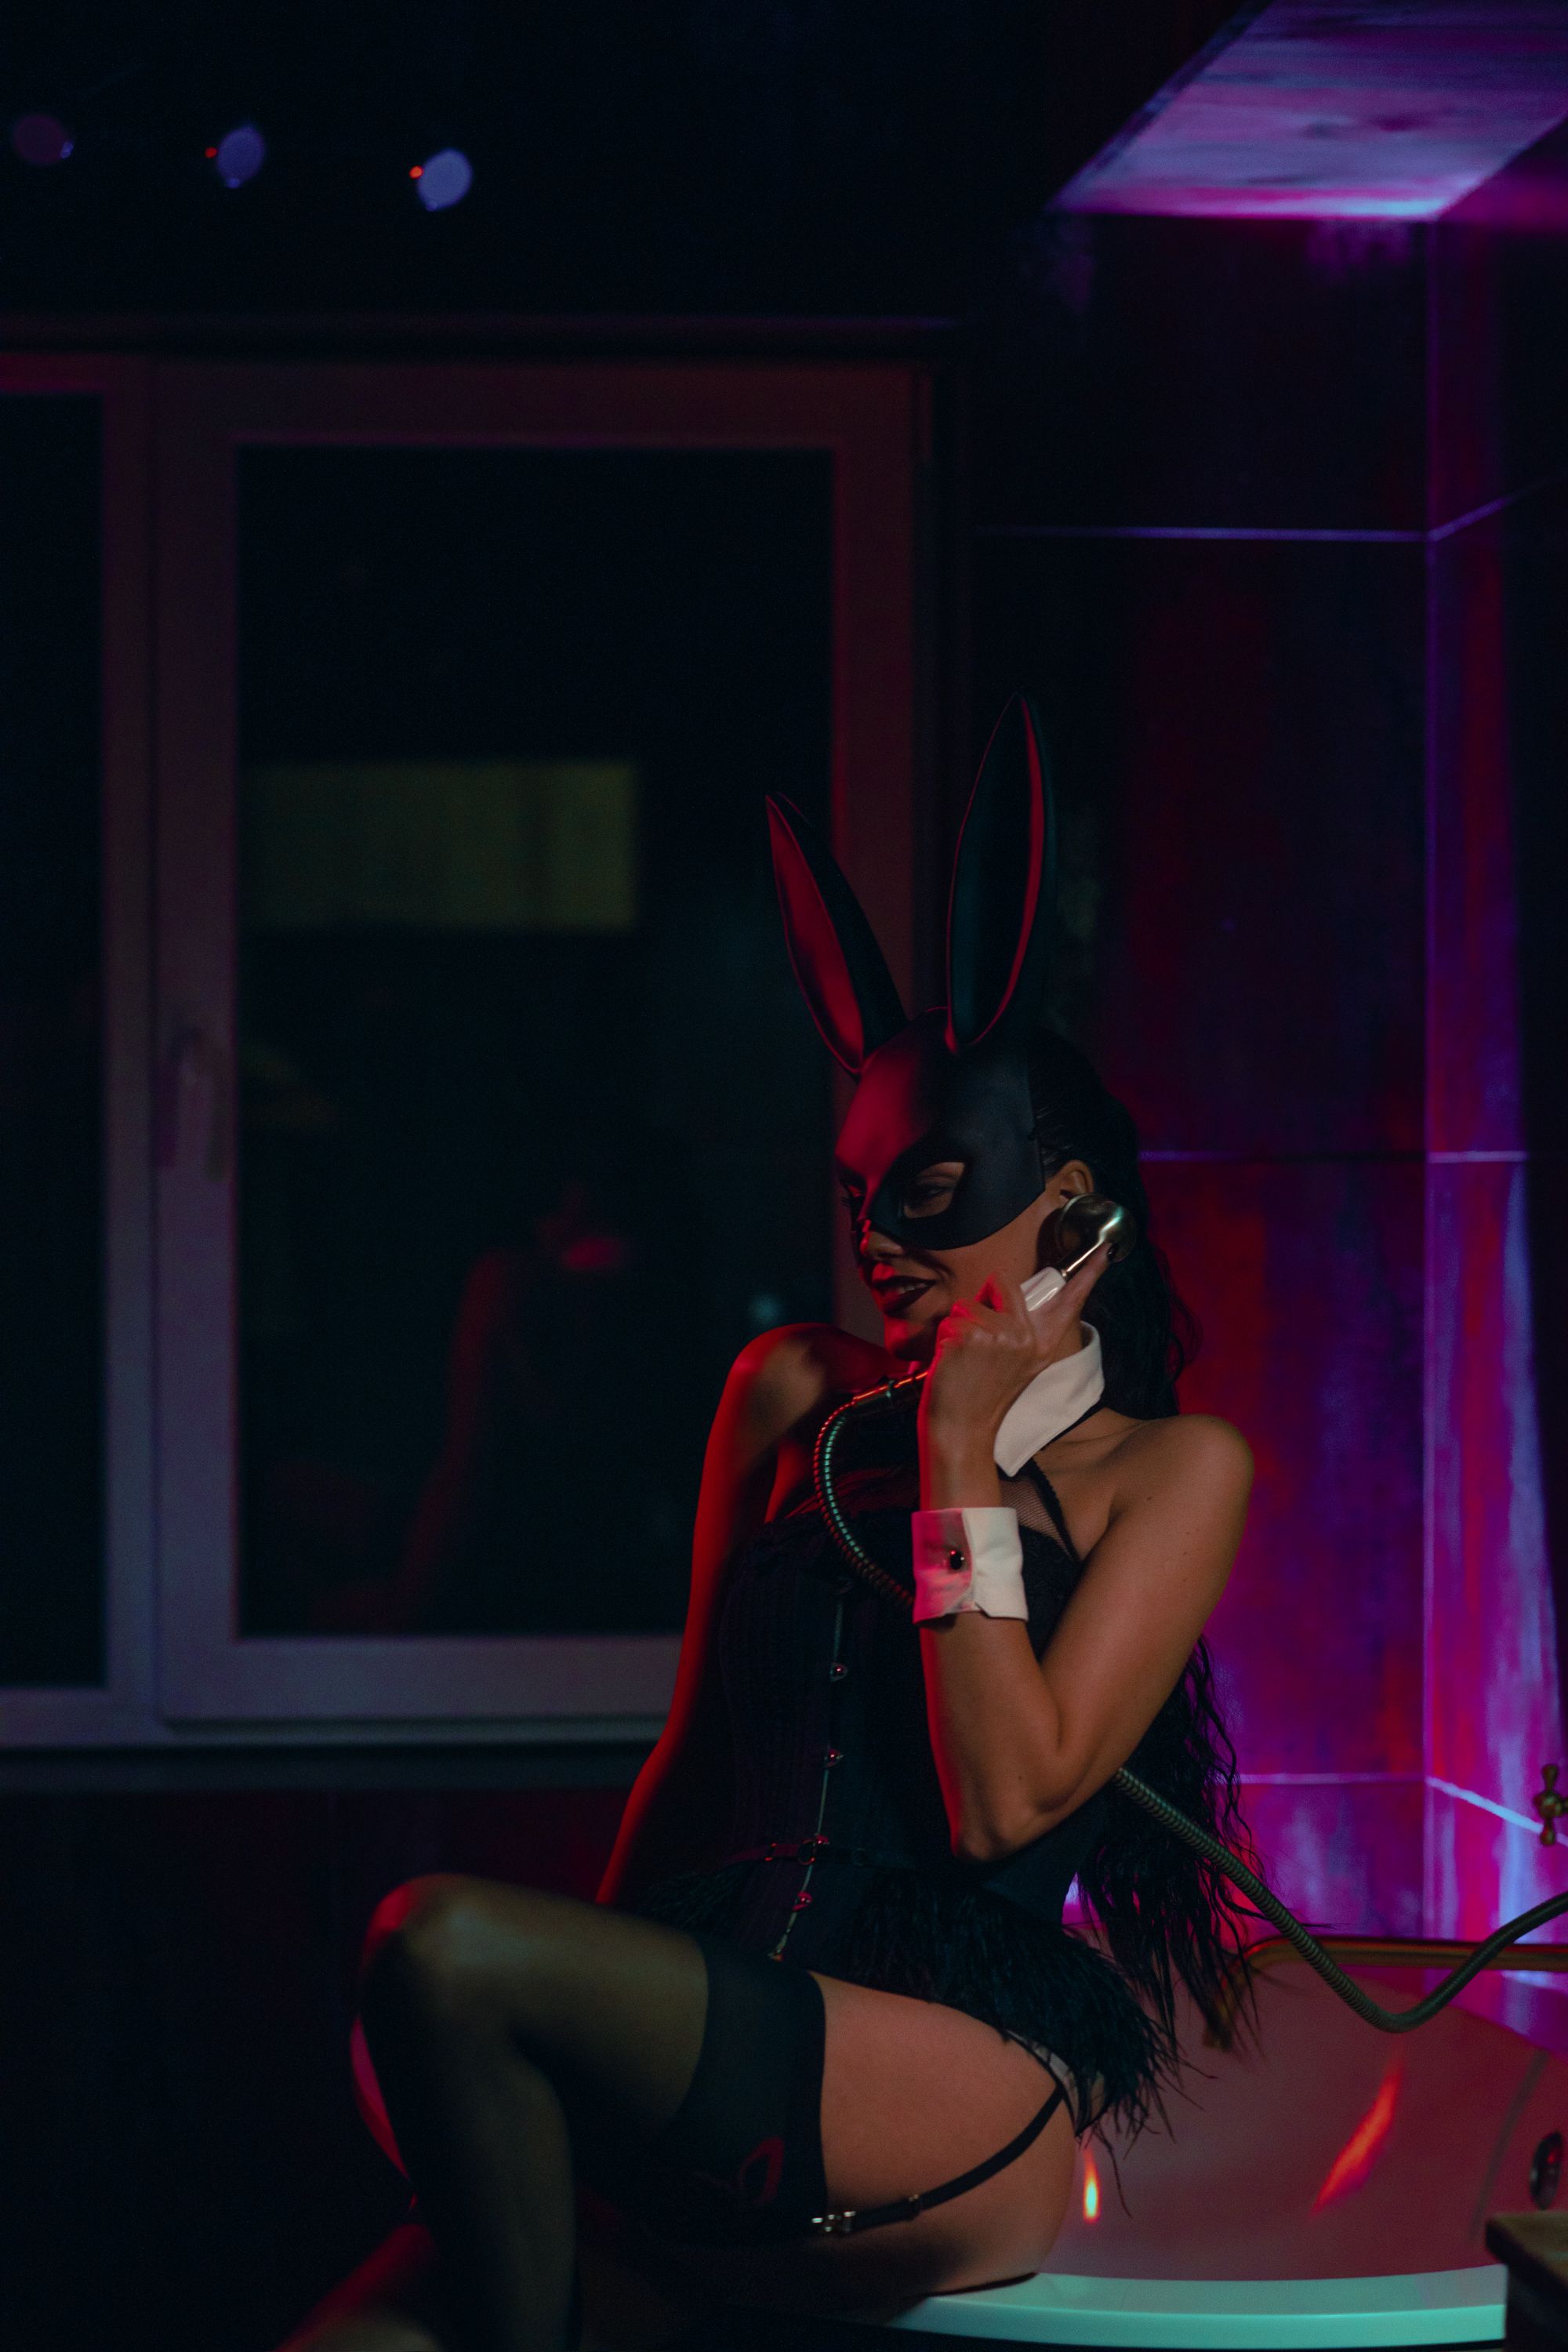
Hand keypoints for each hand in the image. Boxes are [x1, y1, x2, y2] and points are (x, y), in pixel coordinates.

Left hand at [918, 1252, 1108, 1466]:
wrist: (962, 1428)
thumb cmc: (982, 1394)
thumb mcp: (1016, 1363)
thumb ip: (1020, 1331)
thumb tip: (1008, 1295)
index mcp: (1043, 1343)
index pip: (1071, 1301)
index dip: (1089, 1273)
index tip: (1106, 1248)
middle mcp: (1028, 1336)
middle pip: (1003, 1281)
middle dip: (982, 1298)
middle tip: (977, 1338)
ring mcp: (1002, 1334)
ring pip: (967, 1303)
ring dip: (958, 1325)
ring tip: (964, 1357)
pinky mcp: (973, 1335)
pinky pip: (950, 1319)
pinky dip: (944, 1337)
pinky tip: (953, 1362)